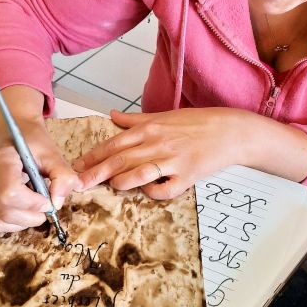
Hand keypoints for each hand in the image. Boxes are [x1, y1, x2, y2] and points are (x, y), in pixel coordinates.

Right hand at [0, 116, 81, 232]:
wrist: (18, 135)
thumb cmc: (34, 144)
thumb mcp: (54, 155)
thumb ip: (63, 177)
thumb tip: (57, 203)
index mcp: (0, 158)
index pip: (10, 192)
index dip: (32, 203)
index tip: (48, 201)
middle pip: (5, 210)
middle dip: (31, 215)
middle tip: (47, 206)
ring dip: (23, 222)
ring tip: (35, 206)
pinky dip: (13, 223)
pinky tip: (24, 209)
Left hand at [73, 108, 245, 199]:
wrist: (230, 131)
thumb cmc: (197, 122)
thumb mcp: (164, 116)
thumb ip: (135, 120)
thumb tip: (112, 115)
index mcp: (150, 128)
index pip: (114, 144)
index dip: (93, 156)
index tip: (76, 166)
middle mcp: (158, 143)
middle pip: (120, 160)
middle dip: (97, 172)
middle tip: (79, 183)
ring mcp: (173, 161)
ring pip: (140, 173)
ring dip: (122, 181)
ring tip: (111, 185)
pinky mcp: (188, 176)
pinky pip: (166, 189)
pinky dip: (153, 191)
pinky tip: (148, 190)